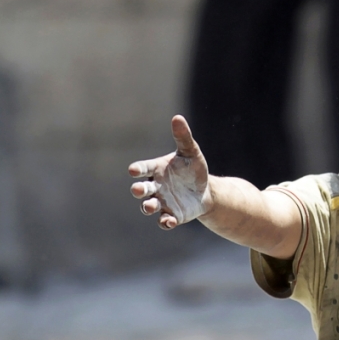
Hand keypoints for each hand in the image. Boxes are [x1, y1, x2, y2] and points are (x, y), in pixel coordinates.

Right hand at [128, 115, 209, 229]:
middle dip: (139, 190)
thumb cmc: (193, 169)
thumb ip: (183, 137)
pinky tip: (169, 221)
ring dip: (147, 206)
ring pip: (149, 206)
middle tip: (138, 190)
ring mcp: (162, 202)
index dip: (137, 169)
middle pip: (142, 189)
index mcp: (156, 169)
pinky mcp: (172, 215)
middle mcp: (155, 187)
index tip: (133, 170)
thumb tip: (177, 117)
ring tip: (149, 206)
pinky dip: (165, 222)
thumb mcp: (191, 152)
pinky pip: (164, 220)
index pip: (142, 169)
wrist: (205, 190)